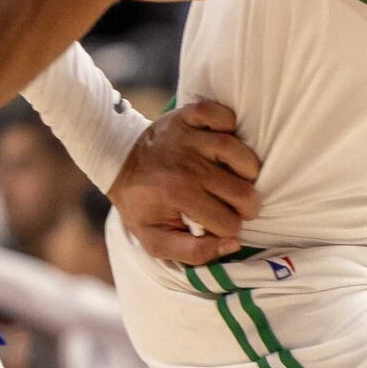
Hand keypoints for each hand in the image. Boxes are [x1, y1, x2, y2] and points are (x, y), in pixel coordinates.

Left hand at [112, 100, 260, 265]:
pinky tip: (226, 140)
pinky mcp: (189, 115)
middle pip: (243, 193)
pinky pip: (223, 115)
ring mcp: (189, 138)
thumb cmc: (141, 203)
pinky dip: (231, 124)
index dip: (229, 227)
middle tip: (236, 204)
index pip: (228, 223)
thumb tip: (234, 244)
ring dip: (249, 170)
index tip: (218, 222)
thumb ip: (194, 252)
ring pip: (241, 154)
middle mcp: (185, 166)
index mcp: (177, 196)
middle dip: (246, 206)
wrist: (117, 161)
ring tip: (239, 177)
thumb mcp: (155, 239)